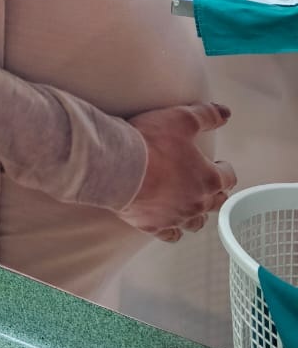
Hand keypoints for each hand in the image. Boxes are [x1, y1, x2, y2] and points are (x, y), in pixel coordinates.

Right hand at [118, 102, 235, 241]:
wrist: (118, 166)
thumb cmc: (152, 142)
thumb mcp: (182, 118)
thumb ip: (207, 115)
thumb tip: (226, 112)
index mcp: (208, 178)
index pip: (228, 177)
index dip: (225, 169)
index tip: (218, 163)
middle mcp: (197, 202)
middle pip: (216, 203)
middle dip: (215, 193)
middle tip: (207, 184)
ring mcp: (176, 217)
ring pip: (196, 223)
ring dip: (196, 213)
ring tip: (189, 204)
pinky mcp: (154, 226)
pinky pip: (170, 235)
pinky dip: (172, 229)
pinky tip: (168, 221)